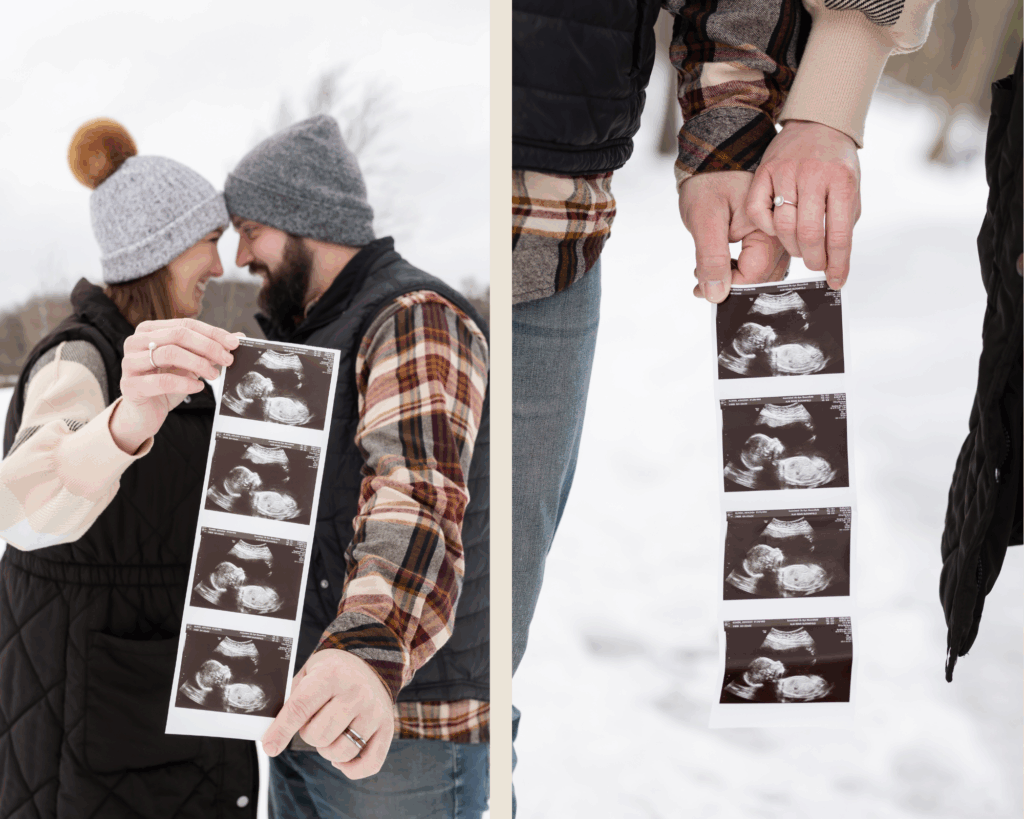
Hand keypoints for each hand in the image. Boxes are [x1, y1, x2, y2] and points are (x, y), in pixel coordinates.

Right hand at [111, 318, 239, 452]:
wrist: (145, 413)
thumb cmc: (168, 384)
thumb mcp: (190, 364)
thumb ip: (209, 349)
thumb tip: (238, 337)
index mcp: (149, 330)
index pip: (185, 324)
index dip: (212, 333)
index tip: (234, 343)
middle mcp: (135, 341)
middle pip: (178, 335)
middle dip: (208, 346)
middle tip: (227, 360)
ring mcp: (129, 363)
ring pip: (169, 353)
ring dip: (198, 363)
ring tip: (214, 375)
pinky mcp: (130, 386)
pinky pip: (162, 381)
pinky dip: (185, 383)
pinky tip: (198, 387)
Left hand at [261, 648, 394, 779]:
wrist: (370, 663)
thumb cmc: (331, 673)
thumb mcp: (309, 673)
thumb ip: (290, 699)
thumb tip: (270, 734)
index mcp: (332, 674)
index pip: (301, 707)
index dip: (281, 730)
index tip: (269, 747)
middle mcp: (357, 692)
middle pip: (319, 735)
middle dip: (308, 735)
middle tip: (313, 722)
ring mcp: (375, 711)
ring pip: (340, 752)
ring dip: (327, 750)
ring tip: (329, 733)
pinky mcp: (387, 728)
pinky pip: (369, 764)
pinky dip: (350, 768)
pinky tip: (339, 757)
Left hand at [679, 170, 789, 303]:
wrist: (712, 158)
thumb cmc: (709, 181)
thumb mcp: (705, 220)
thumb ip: (712, 259)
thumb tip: (715, 295)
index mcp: (770, 228)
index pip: (756, 275)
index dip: (729, 287)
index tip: (702, 289)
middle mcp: (779, 234)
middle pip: (762, 277)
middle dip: (731, 285)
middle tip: (700, 281)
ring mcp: (776, 235)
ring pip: (761, 273)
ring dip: (733, 278)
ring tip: (705, 270)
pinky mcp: (767, 236)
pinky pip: (758, 262)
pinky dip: (737, 268)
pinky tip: (718, 263)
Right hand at [746, 120, 860, 288]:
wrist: (819, 125)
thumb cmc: (836, 164)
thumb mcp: (851, 190)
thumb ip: (843, 224)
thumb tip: (835, 263)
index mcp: (842, 181)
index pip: (839, 235)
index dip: (837, 264)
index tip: (836, 280)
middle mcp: (814, 174)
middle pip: (808, 234)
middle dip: (813, 258)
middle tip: (815, 264)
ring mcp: (786, 171)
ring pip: (782, 226)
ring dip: (791, 246)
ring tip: (799, 247)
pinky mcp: (765, 171)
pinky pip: (757, 211)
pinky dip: (765, 227)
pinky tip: (776, 228)